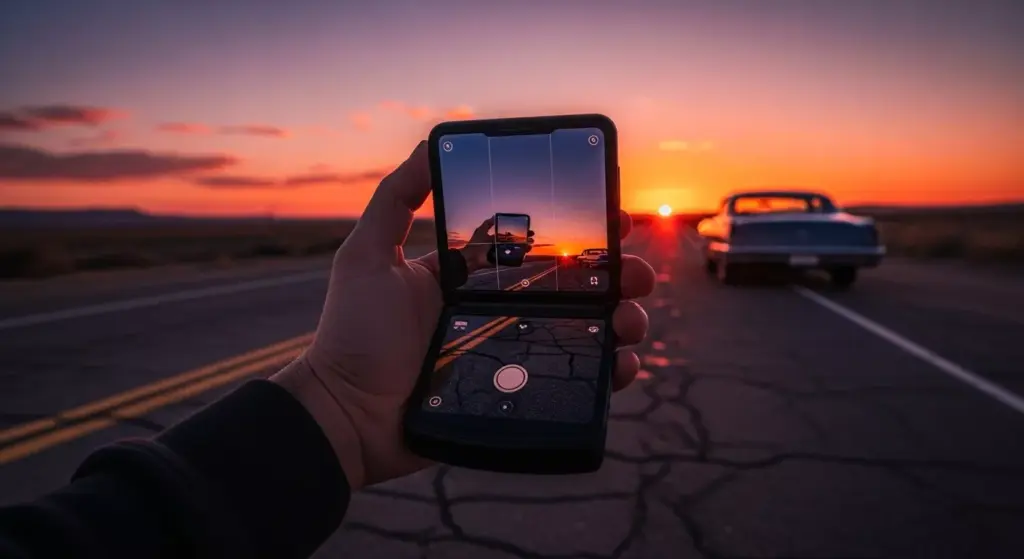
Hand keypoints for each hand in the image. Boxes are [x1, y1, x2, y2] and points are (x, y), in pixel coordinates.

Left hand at [273, 142, 656, 489]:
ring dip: (623, 318)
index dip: (579, 231)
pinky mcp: (519, 393)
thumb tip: (432, 143)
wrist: (347, 416)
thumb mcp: (367, 255)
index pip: (538, 247)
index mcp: (474, 277)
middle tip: (636, 271)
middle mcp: (500, 312)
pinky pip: (575, 379)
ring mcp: (513, 353)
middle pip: (575, 288)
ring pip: (586, 331)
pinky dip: (610, 371)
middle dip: (617, 273)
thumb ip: (396, 199)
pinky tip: (624, 361)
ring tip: (632, 318)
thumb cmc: (354, 335)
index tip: (613, 214)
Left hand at [459, 218, 535, 273]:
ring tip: (530, 246)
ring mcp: (501, 254)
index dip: (518, 232)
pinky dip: (518, 257)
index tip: (527, 231)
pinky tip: (525, 254)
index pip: (510, 234)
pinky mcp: (501, 261)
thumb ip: (488, 223)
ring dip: (523, 248)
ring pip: (514, 251)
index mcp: (496, 238)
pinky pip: (511, 259)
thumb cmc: (475, 244)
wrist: (471, 258)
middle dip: (523, 240)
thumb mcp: (481, 230)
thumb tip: (494, 216)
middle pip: (514, 243)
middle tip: (531, 239)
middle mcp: (499, 246)